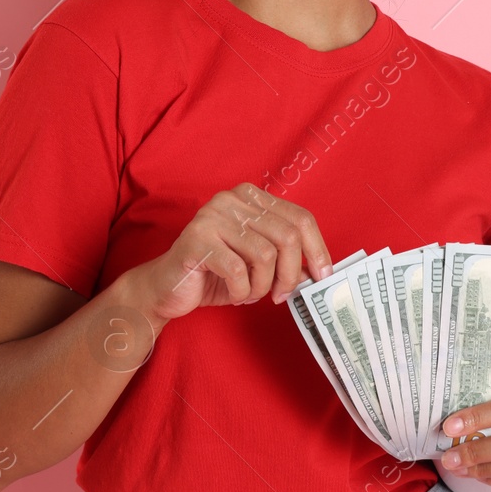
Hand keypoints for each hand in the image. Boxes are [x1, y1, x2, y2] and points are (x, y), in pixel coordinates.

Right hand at [129, 182, 333, 327]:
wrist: (167, 288)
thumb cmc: (216, 274)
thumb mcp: (257, 260)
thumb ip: (285, 256)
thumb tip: (320, 270)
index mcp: (251, 196)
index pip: (300, 218)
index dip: (318, 250)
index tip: (323, 276)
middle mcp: (232, 198)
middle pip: (288, 236)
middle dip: (291, 274)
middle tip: (281, 295)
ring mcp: (212, 216)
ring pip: (265, 256)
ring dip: (263, 286)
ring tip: (250, 293)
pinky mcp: (197, 240)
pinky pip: (238, 271)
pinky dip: (242, 291)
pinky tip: (234, 294)